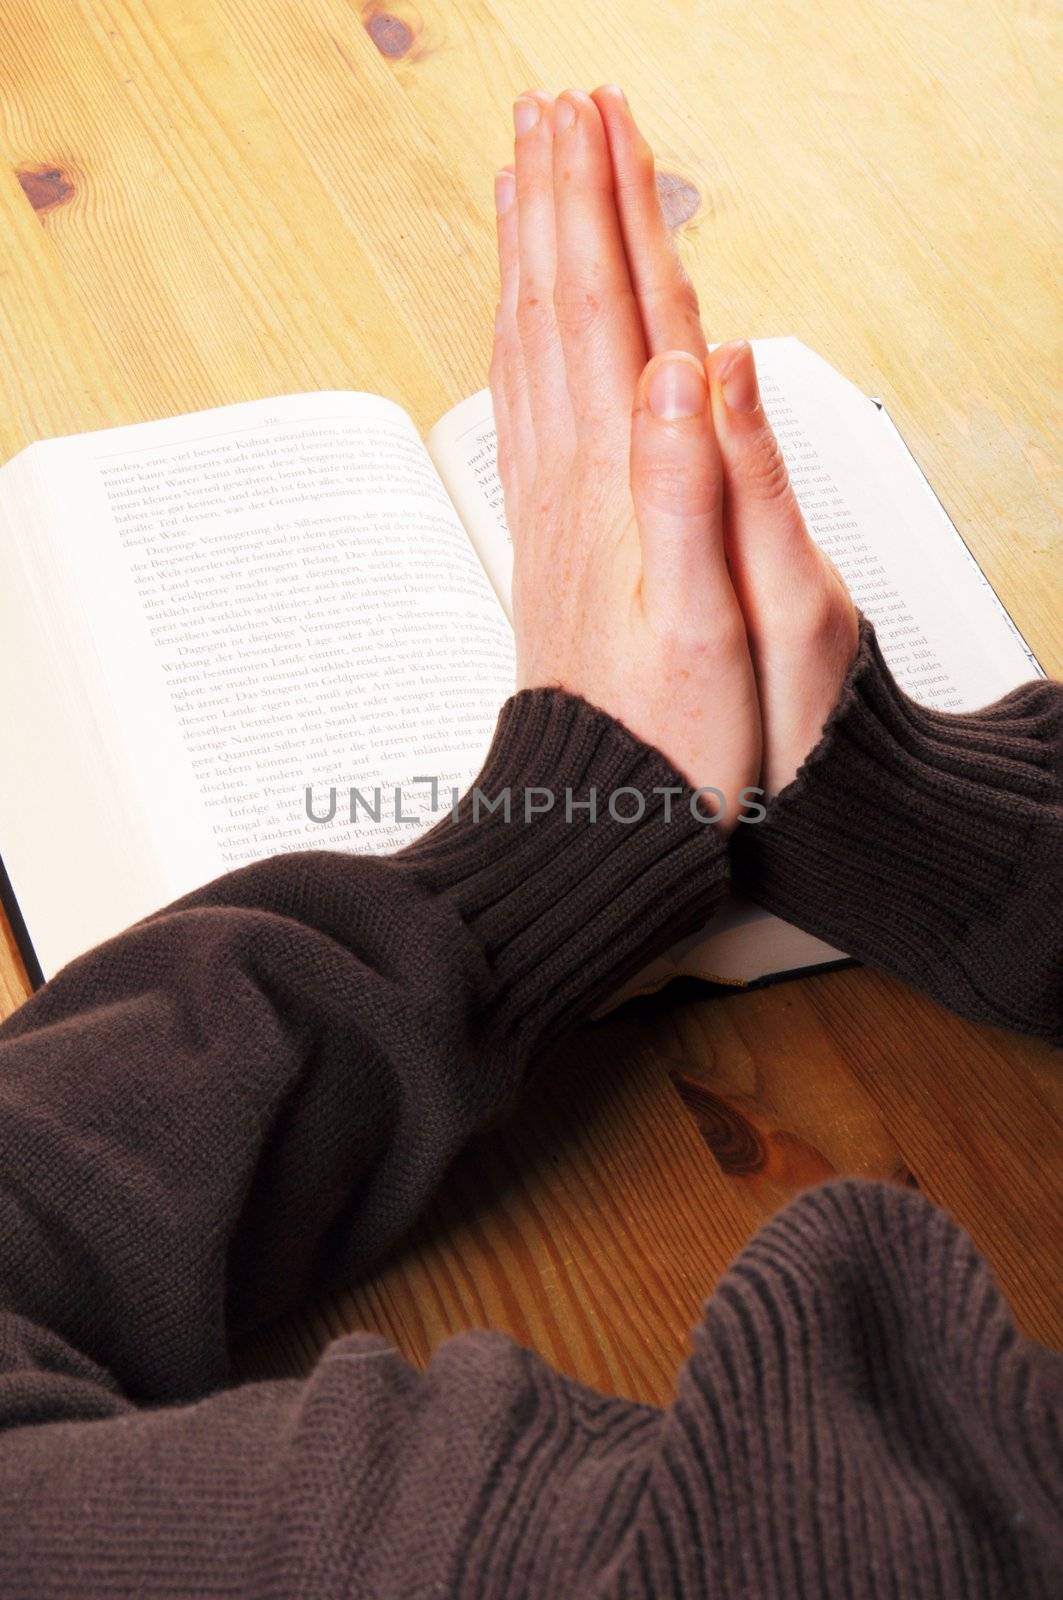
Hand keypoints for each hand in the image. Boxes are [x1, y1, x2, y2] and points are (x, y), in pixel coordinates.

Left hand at [489, 88, 760, 823]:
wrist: (603, 812)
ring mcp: (554, 507)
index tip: (596, 119)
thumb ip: (699, 490)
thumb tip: (687, 369)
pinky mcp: (552, 537)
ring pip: (529, 351)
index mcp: (616, 482)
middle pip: (554, 309)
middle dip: (556, 201)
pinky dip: (521, 342)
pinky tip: (522, 325)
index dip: (602, 209)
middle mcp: (572, 481)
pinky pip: (524, 410)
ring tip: (526, 181)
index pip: (605, 311)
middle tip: (553, 109)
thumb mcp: (718, 622)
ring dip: (529, 257)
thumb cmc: (677, 735)